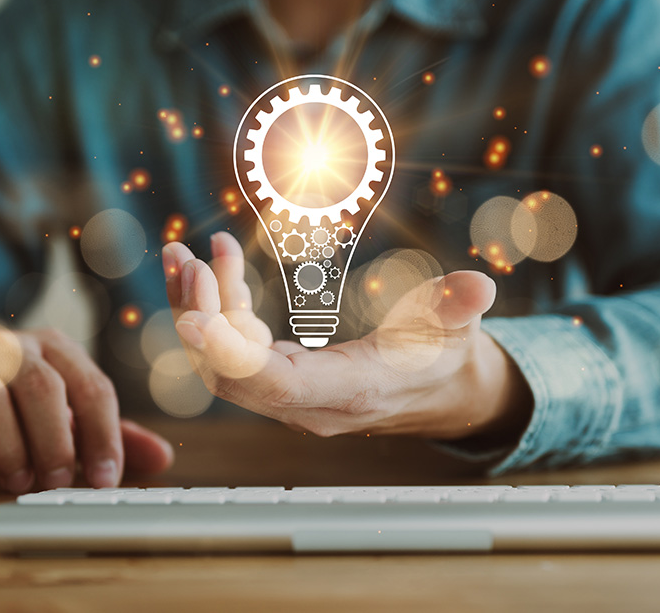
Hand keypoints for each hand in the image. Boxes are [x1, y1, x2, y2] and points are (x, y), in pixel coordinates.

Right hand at [0, 328, 173, 491]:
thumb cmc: (12, 405)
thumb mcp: (66, 415)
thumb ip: (112, 434)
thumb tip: (162, 457)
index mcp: (56, 350)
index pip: (92, 387)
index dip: (104, 436)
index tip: (106, 480)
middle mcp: (12, 349)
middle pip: (42, 386)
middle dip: (55, 440)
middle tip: (57, 481)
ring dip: (8, 446)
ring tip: (17, 480)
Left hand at [161, 232, 530, 439]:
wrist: (439, 388)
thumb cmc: (444, 355)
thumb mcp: (459, 327)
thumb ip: (459, 306)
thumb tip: (478, 288)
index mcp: (351, 391)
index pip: (277, 386)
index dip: (231, 357)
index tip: (193, 321)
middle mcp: (310, 403)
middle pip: (234, 376)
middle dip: (203, 319)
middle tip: (190, 263)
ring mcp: (290, 394)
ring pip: (223, 363)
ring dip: (197, 310)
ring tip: (182, 256)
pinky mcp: (279, 377)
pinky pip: (232, 349)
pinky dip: (214, 308)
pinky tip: (209, 263)